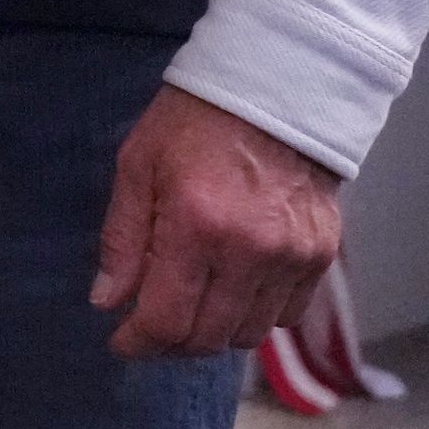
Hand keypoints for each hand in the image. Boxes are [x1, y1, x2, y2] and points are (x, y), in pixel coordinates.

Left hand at [92, 84, 342, 356]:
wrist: (277, 87)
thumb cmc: (196, 120)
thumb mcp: (139, 164)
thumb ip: (122, 238)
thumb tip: (107, 301)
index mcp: (197, 225)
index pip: (167, 319)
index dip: (138, 342)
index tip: (122, 341)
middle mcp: (250, 250)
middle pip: (208, 338)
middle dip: (172, 342)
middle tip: (152, 323)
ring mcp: (292, 256)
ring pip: (248, 334)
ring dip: (214, 330)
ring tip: (193, 302)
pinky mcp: (321, 255)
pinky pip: (286, 315)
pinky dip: (256, 313)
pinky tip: (234, 287)